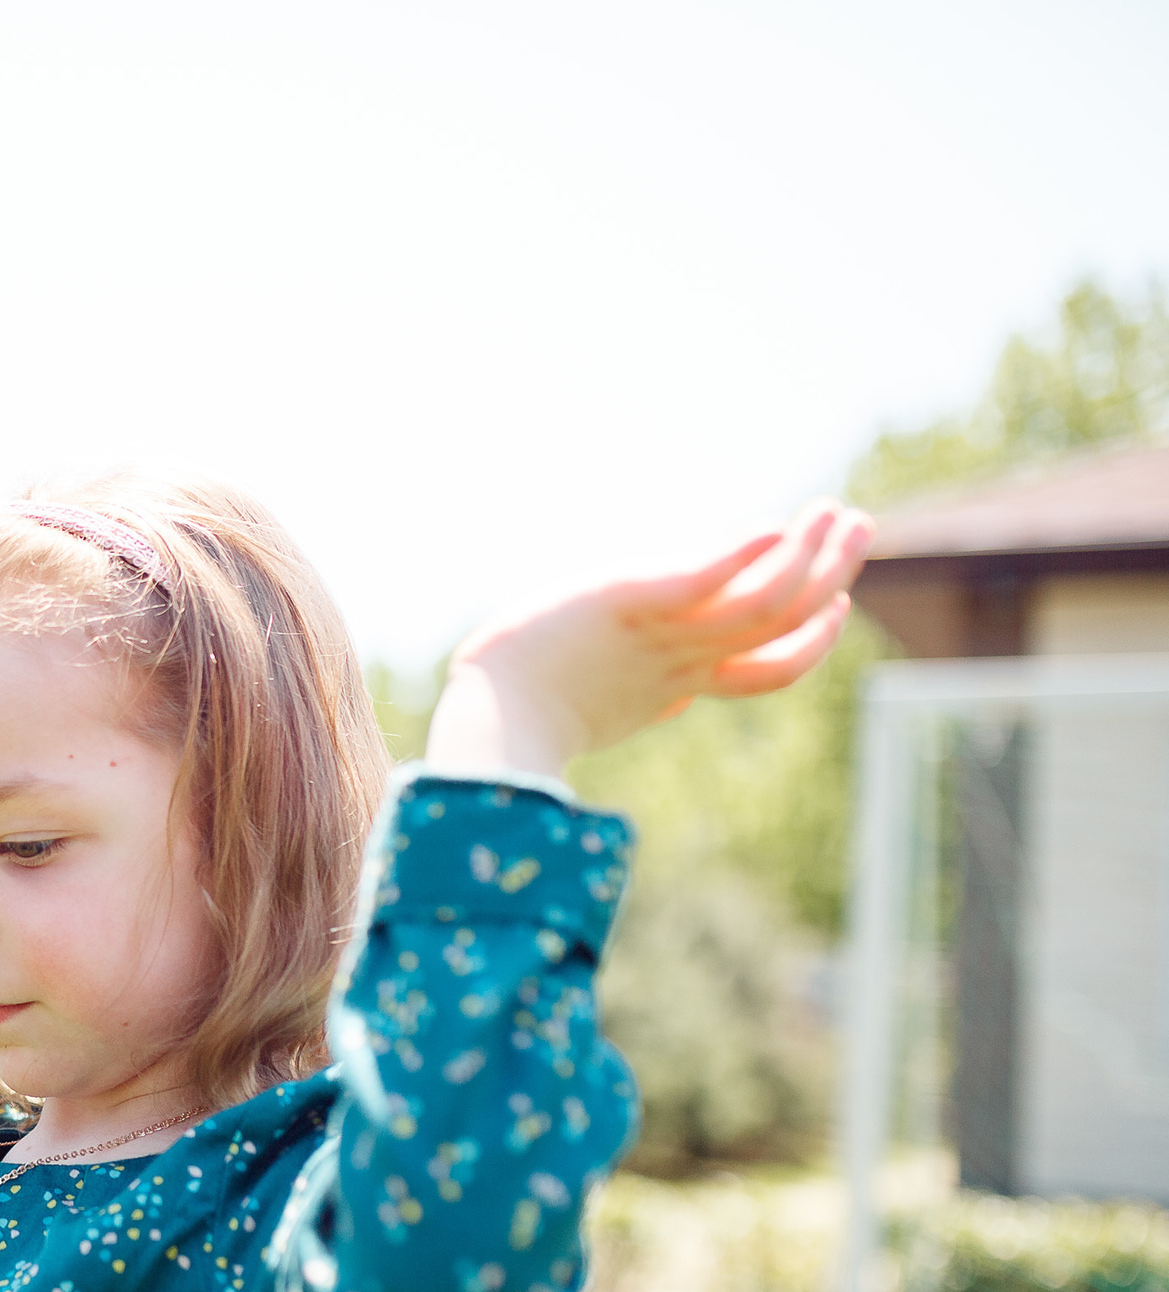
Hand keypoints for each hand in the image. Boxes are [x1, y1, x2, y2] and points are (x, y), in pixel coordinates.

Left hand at [426, 499, 873, 775]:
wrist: (485, 722)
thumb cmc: (520, 714)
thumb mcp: (603, 702)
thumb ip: (649, 691)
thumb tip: (683, 699)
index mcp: (676, 685)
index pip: (770, 667)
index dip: (814, 640)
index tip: (835, 604)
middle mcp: (681, 661)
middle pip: (782, 624)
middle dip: (831, 574)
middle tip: (861, 528)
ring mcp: (659, 635)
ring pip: (764, 603)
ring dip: (811, 556)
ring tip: (838, 514)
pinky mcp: (627, 602)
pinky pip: (703, 583)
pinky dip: (744, 558)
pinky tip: (776, 529)